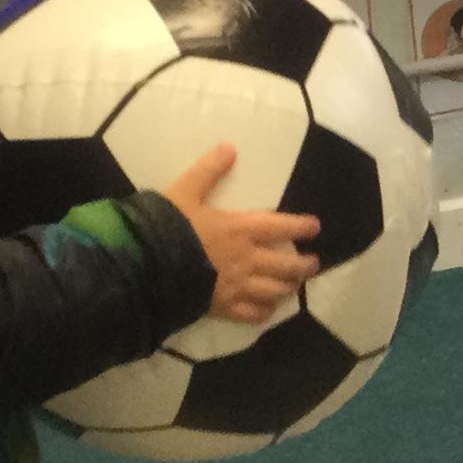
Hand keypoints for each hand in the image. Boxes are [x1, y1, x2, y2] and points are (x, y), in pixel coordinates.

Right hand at [163, 144, 321, 324]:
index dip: (301, 227)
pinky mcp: (223, 308)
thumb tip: (230, 148)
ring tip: (294, 286)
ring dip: (288, 288)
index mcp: (240, 229)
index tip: (315, 227)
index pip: (281, 227)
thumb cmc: (167, 227)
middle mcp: (246, 259)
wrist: (147, 266)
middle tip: (312, 264)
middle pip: (285, 265)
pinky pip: (251, 315)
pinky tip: (267, 311)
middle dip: (304, 265)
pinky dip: (263, 313)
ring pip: (274, 291)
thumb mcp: (185, 191)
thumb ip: (208, 171)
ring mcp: (237, 287)